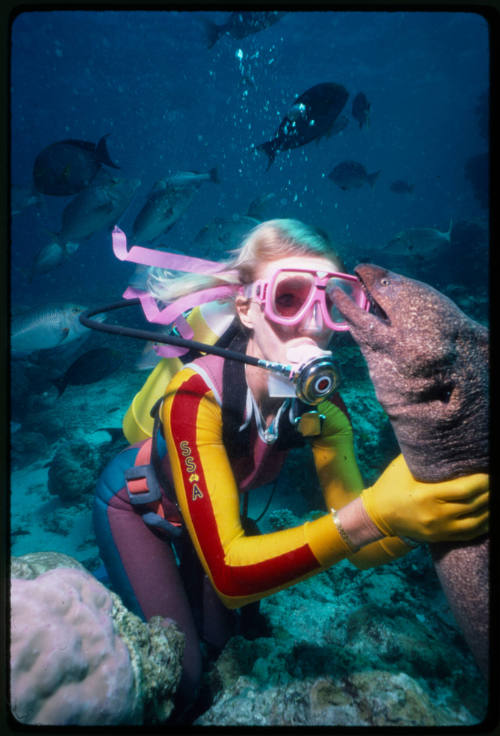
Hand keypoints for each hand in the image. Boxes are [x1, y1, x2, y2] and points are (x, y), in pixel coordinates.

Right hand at [361, 454, 488, 542]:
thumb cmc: (391, 484)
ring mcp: (438, 529)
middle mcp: (435, 515)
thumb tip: (442, 439)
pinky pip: (469, 534)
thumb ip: (422, 455)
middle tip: (495, 481)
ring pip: (476, 522)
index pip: (464, 490)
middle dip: (490, 492)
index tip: (489, 472)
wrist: (377, 514)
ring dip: (490, 509)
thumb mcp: (403, 466)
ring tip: (494, 495)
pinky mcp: (440, 537)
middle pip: (474, 505)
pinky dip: (483, 525)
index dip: (482, 481)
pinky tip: (489, 515)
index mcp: (426, 495)